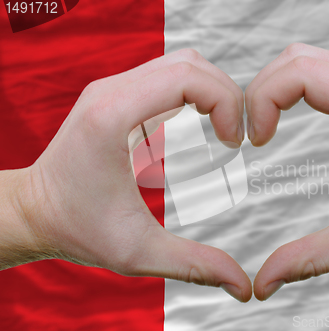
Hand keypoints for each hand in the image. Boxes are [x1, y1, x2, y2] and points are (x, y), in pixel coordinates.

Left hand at [2, 49, 251, 301]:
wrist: (35, 212)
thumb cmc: (78, 229)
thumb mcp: (138, 253)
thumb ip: (194, 265)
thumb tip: (243, 286)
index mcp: (113, 115)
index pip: (188, 77)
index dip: (226, 103)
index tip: (235, 144)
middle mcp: (111, 91)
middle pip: (190, 64)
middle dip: (227, 95)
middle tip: (237, 137)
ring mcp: (112, 88)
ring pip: (181, 64)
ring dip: (213, 91)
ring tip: (225, 130)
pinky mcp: (117, 95)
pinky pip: (168, 76)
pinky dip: (196, 93)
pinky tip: (205, 123)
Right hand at [246, 43, 328, 300]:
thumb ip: (306, 260)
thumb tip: (260, 285)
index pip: (299, 73)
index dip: (261, 100)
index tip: (255, 143)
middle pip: (294, 59)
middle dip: (259, 92)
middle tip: (250, 136)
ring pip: (303, 58)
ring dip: (273, 87)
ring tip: (263, 127)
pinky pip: (318, 68)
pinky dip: (290, 87)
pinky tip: (283, 118)